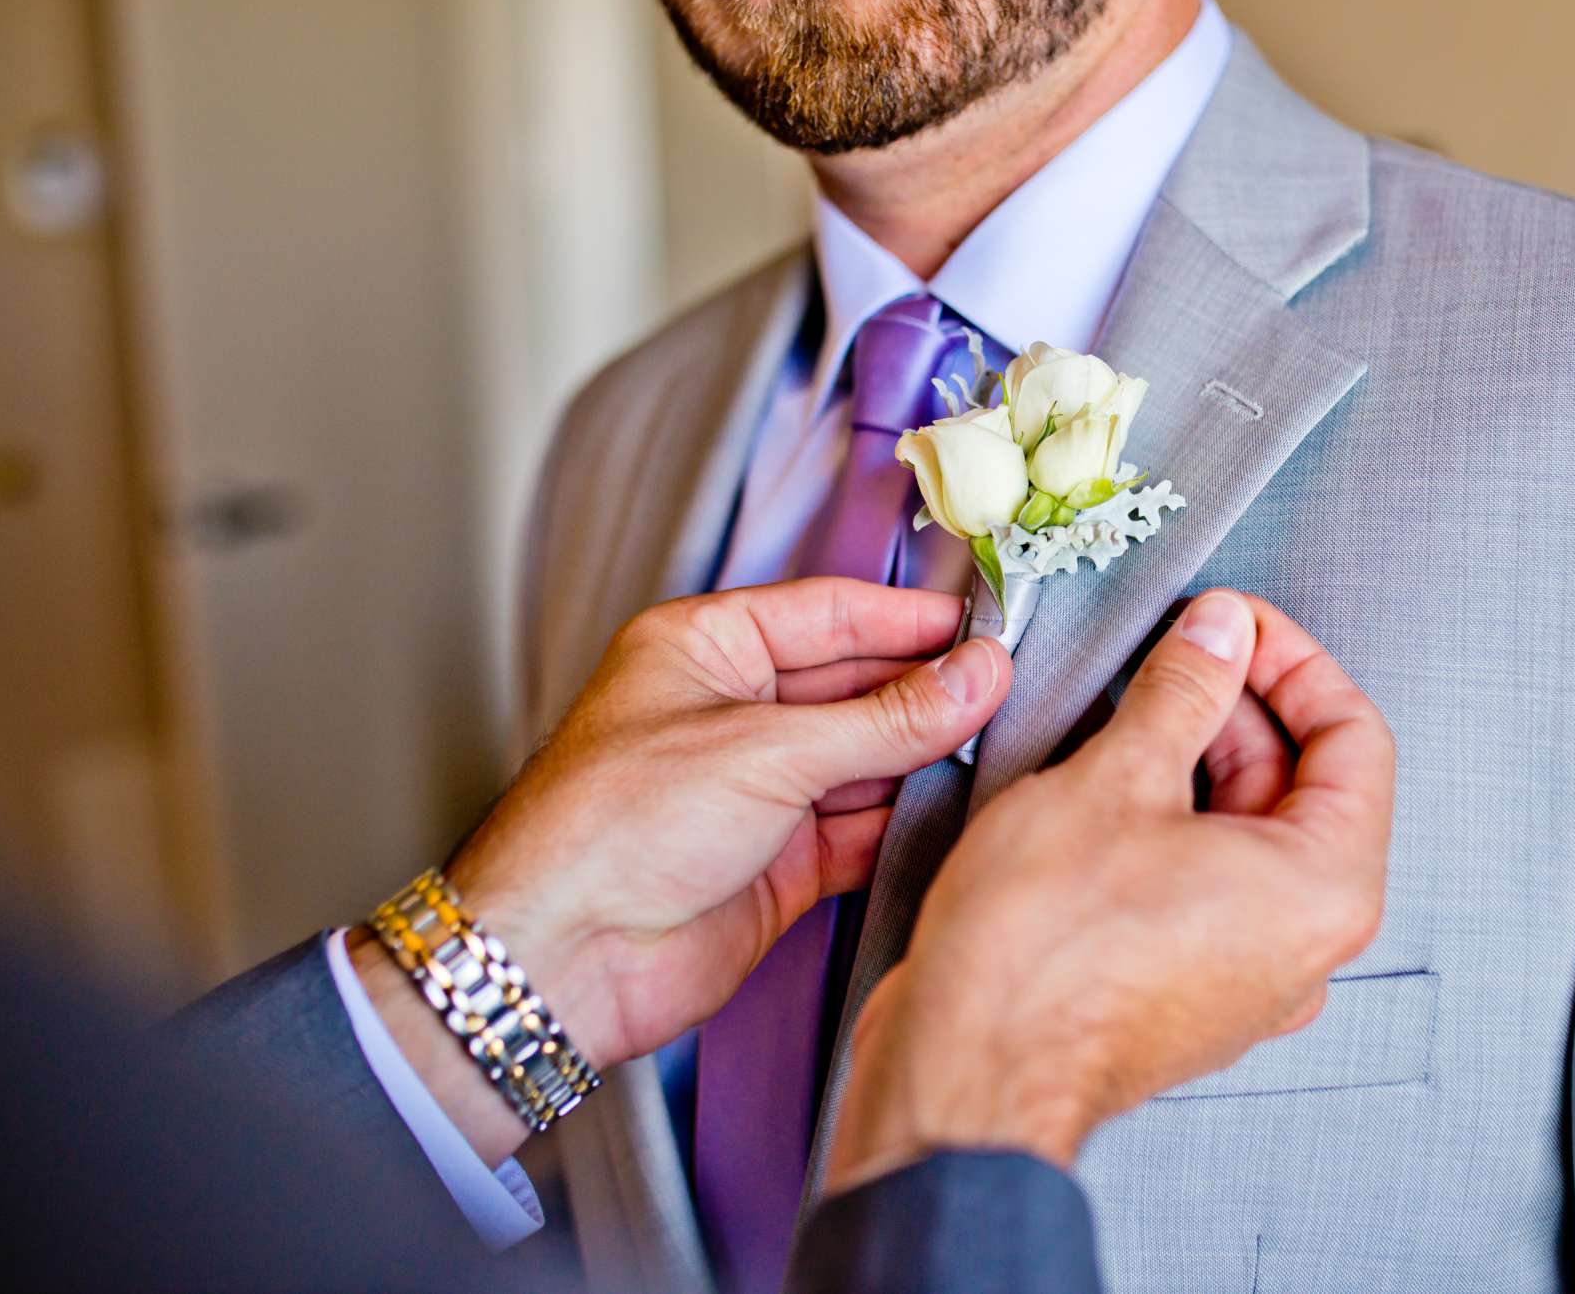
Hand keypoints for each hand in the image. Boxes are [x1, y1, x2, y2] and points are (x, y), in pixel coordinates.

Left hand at [350, 578, 1010, 1158]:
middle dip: (928, 692)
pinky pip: (862, 831)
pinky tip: (960, 812)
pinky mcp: (780, 861)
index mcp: (706, 647)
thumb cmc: (617, 825)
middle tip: (1011, 691)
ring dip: (926, 761)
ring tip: (1004, 748)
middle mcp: (734, 711)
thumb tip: (978, 676)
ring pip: (867, 761)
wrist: (563, 959)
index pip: (830, 614)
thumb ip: (886, 719)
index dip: (910, 620)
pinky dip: (907, 825)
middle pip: (856, 686)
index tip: (988, 627)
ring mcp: (758, 789)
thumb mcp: (767, 751)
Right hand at [826, 589, 1394, 1191]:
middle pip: (1301, 783)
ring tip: (1122, 714)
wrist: (965, 1071)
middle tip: (1170, 653)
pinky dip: (1171, 822)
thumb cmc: (1039, 953)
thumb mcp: (1117, 777)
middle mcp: (1303, 942)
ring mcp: (1249, 974)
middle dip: (1235, 706)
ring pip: (1247, 832)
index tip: (1233, 624)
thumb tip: (1219, 634)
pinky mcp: (1190, 988)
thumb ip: (1185, 690)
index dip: (1291, 660)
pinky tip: (1106, 784)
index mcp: (1323, 888)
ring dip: (1194, 759)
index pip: (1355, 737)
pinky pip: (1207, 881)